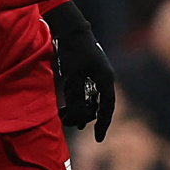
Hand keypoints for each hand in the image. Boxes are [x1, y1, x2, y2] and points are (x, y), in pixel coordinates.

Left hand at [46, 2, 115, 140]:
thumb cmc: (73, 51)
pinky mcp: (89, 73)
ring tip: (62, 115)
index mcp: (105, 79)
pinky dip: (77, 100)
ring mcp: (97, 76)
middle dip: (83, 116)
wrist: (70, 30)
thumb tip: (77, 118)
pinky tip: (64, 107)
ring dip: (78, 109)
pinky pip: (86, 92)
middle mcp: (104, 79)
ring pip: (91, 100)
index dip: (103, 124)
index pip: (107, 107)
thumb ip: (76, 98)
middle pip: (98, 105)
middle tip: (67, 122)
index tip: (98, 139)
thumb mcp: (72, 76)